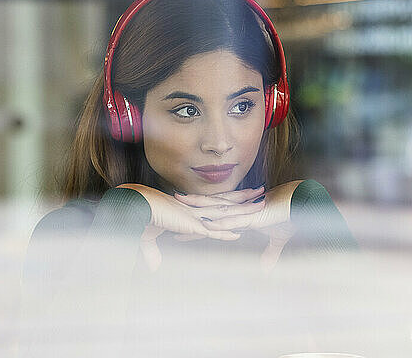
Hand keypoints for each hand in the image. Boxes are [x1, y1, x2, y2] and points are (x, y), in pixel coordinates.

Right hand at [116, 183, 265, 271]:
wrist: (133, 205)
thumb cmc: (138, 216)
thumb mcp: (147, 236)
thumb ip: (152, 252)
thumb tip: (153, 267)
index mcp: (187, 208)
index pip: (212, 203)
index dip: (226, 199)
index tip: (240, 195)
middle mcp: (193, 210)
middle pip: (224, 202)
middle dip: (242, 197)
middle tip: (259, 191)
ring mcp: (192, 217)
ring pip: (224, 213)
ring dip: (243, 211)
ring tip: (260, 205)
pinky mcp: (188, 226)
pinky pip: (210, 231)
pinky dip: (224, 233)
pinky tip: (239, 234)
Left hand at [173, 180, 304, 270]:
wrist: (303, 204)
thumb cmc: (289, 218)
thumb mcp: (277, 239)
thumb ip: (269, 254)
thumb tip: (267, 269)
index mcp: (238, 215)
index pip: (212, 218)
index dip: (196, 220)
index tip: (180, 221)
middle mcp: (237, 212)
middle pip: (208, 209)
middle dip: (189, 207)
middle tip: (169, 203)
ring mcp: (243, 213)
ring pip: (216, 209)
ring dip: (198, 207)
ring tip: (181, 204)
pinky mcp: (252, 217)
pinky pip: (233, 220)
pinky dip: (220, 223)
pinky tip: (207, 223)